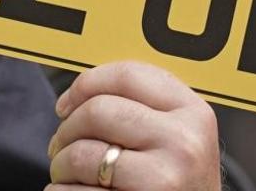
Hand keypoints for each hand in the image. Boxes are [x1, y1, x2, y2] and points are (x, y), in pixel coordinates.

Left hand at [46, 61, 219, 190]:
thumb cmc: (181, 185)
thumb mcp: (182, 138)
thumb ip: (146, 109)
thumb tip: (79, 94)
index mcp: (194, 113)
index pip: (128, 75)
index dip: (86, 84)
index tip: (67, 103)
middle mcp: (183, 143)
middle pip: (98, 111)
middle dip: (67, 129)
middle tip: (62, 146)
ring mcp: (163, 178)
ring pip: (81, 155)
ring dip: (61, 165)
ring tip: (68, 174)